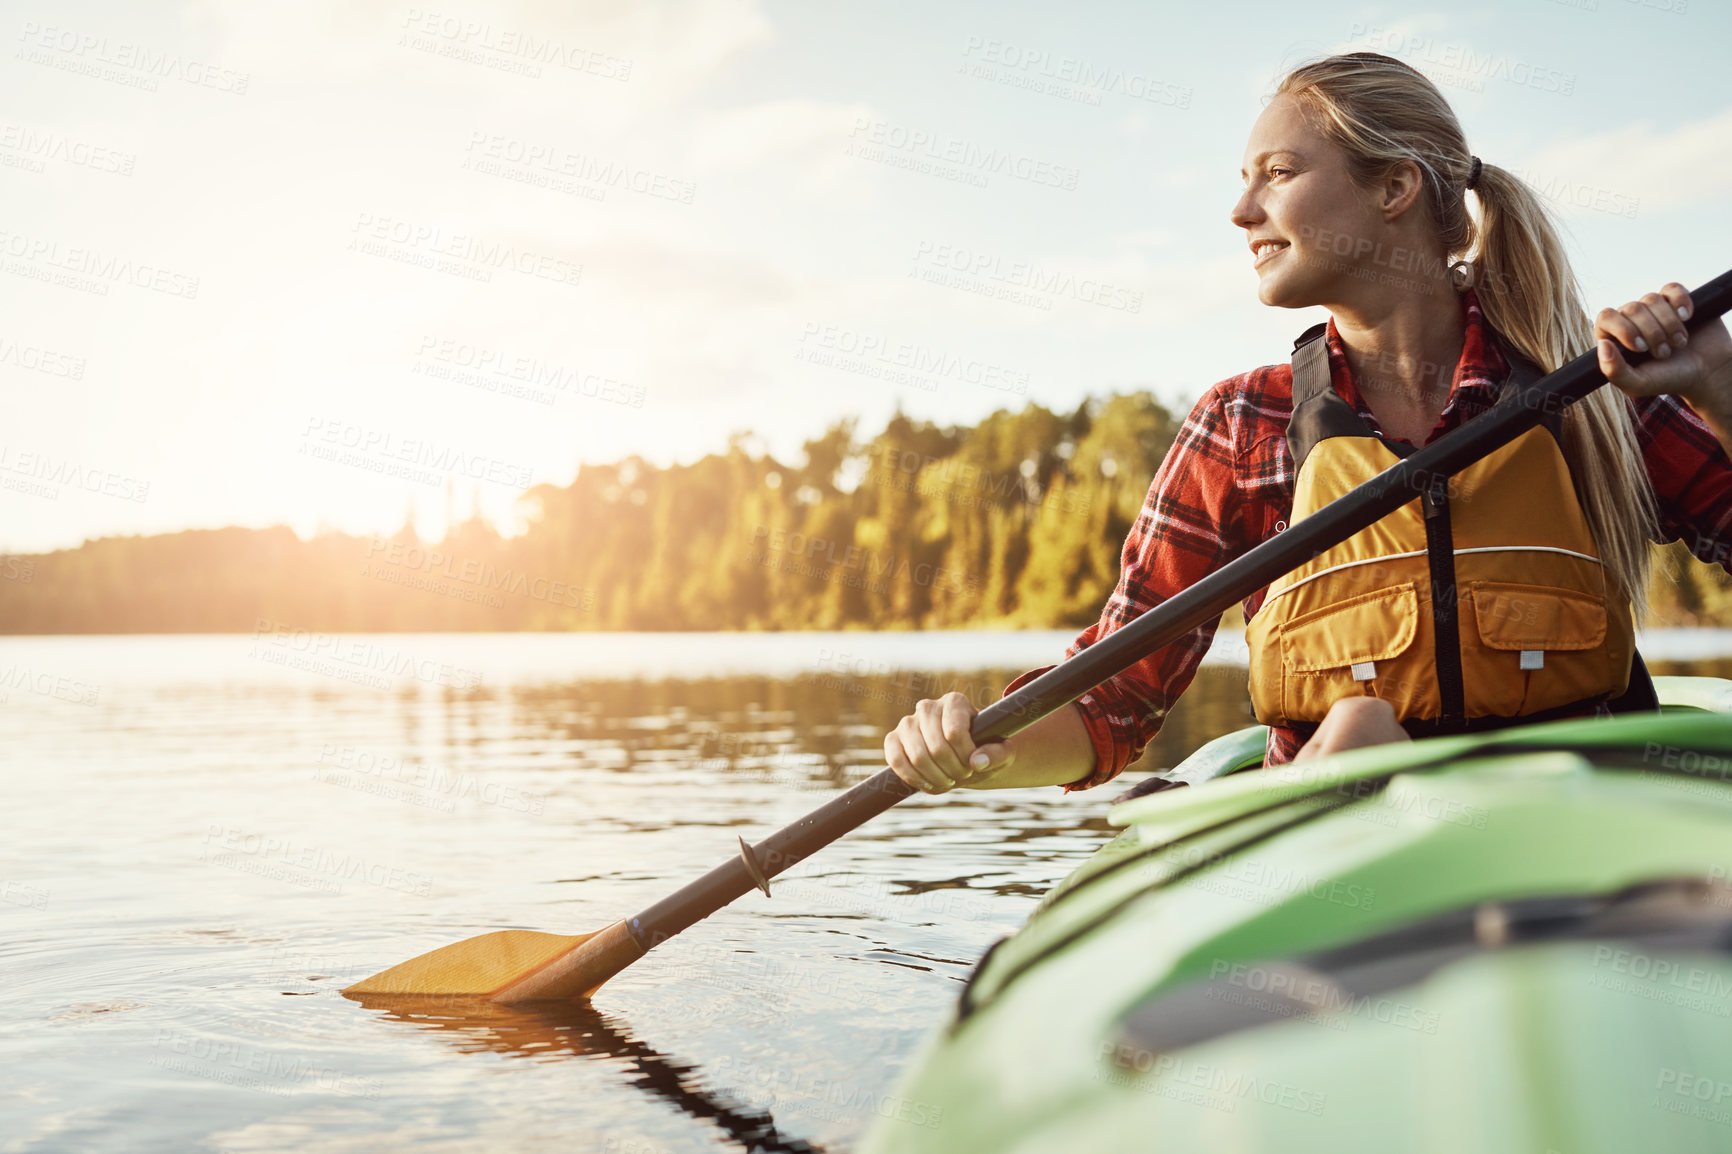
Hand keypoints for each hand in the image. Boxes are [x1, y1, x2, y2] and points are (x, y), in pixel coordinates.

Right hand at [883, 692, 1013, 793]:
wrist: (963, 755)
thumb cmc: (984, 750)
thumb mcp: (1002, 752)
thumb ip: (997, 754)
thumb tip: (977, 762)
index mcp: (955, 702)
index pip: (954, 732)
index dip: (965, 756)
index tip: (973, 765)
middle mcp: (928, 707)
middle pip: (936, 748)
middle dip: (952, 770)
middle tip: (962, 776)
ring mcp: (908, 722)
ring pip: (917, 757)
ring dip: (936, 778)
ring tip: (949, 781)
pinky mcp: (893, 739)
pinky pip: (896, 760)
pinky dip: (913, 778)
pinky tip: (929, 784)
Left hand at [1595, 283, 1731, 406]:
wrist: (1706, 373)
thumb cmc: (1667, 379)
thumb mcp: (1637, 384)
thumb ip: (1613, 370)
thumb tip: (1603, 345)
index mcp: (1615, 337)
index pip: (1606, 317)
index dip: (1624, 329)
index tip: (1641, 348)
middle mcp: (1631, 320)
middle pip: (1632, 308)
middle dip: (1652, 333)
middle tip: (1664, 353)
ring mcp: (1654, 309)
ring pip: (1652, 299)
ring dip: (1669, 324)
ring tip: (1678, 343)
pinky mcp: (1677, 301)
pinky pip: (1673, 289)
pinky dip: (1681, 302)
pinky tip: (1687, 318)